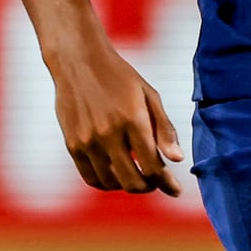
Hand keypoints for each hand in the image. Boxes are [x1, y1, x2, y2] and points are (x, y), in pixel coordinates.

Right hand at [50, 36, 183, 195]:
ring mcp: (88, 141)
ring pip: (112, 183)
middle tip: (155, 182)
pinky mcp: (72, 145)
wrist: (78, 61)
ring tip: (136, 174)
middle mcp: (109, 134)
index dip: (167, 183)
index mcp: (133, 120)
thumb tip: (177, 159)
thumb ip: (164, 129)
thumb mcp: (149, 95)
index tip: (175, 190)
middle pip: (133, 181)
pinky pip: (91, 178)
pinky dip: (106, 183)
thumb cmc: (118, 76)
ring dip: (127, 184)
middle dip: (149, 187)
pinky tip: (115, 175)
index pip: (153, 166)